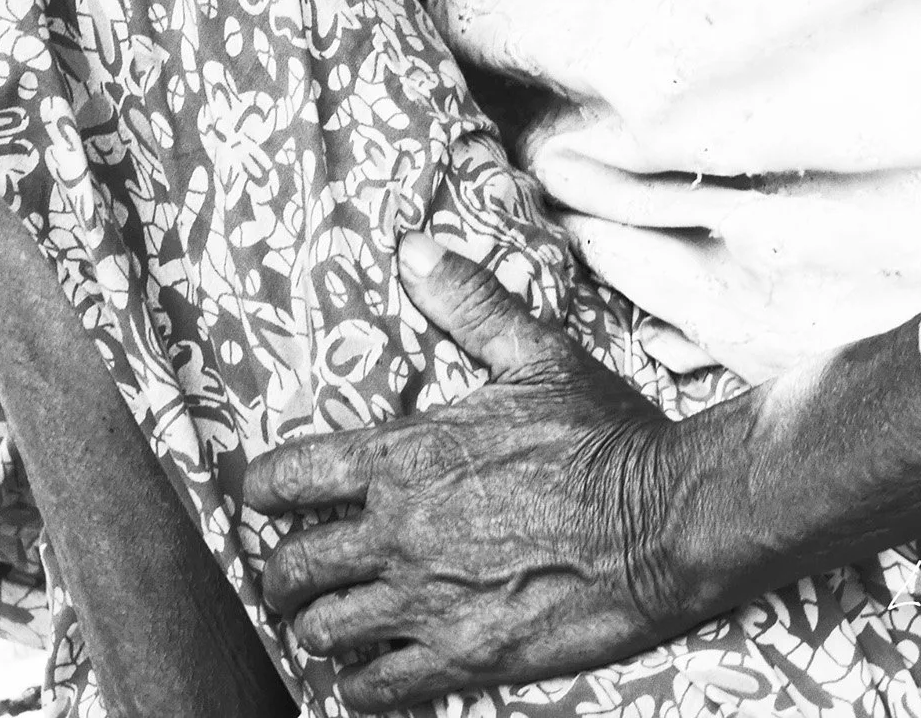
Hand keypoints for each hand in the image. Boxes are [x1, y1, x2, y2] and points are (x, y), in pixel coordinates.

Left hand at [242, 234, 685, 712]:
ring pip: (328, 629)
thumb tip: (414, 247)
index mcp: (406, 454)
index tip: (257, 495)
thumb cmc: (600, 433)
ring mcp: (427, 600)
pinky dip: (359, 688)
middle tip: (281, 577)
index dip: (264, 488)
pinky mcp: (464, 656)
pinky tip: (358, 684)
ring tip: (315, 629)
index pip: (296, 474)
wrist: (663, 517)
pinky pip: (382, 687)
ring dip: (313, 629)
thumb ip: (465, 301)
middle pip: (299, 562)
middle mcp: (400, 529)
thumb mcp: (532, 351)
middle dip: (280, 572)